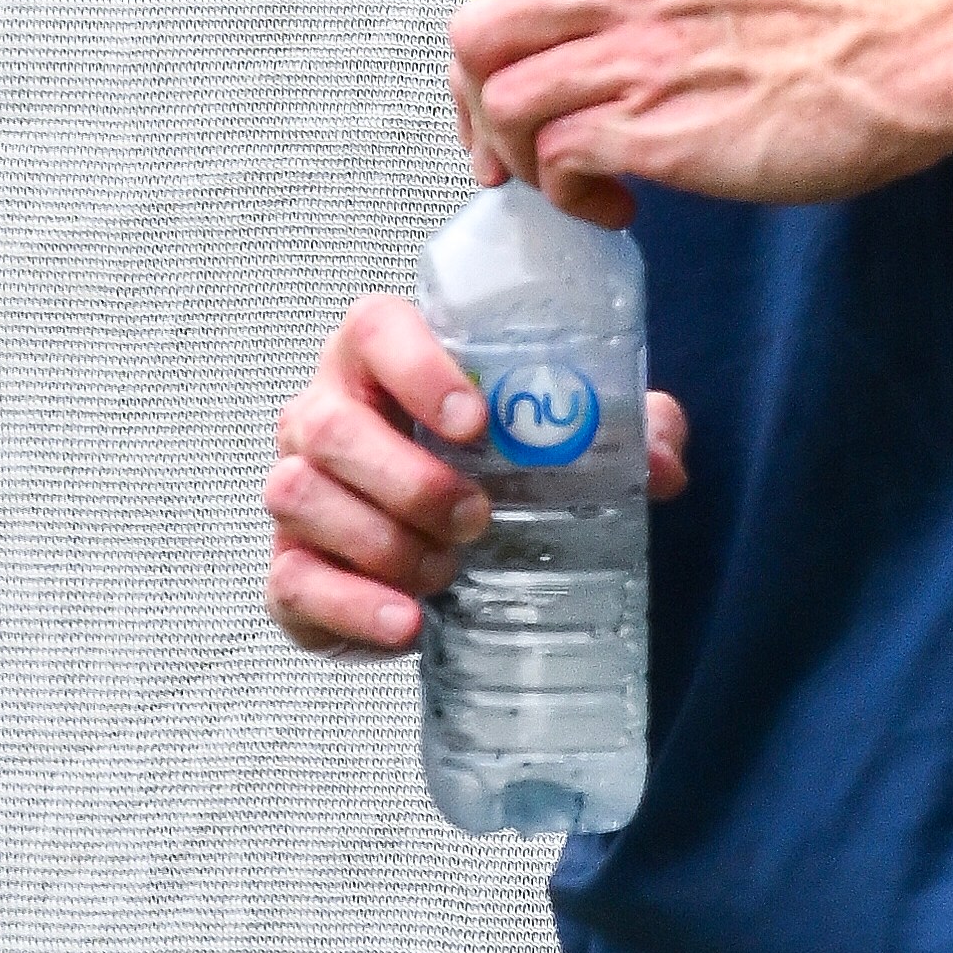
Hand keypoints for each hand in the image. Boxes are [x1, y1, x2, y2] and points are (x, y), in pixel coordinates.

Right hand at [264, 290, 688, 653]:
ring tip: (448, 570)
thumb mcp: (565, 435)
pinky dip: (352, 606)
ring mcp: (296, 489)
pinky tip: (408, 622)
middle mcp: (322, 413)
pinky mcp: (286, 567)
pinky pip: (292, 583)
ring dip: (382, 541)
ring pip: (300, 498)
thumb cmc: (497, 463)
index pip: (375, 329)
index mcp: (381, 357)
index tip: (476, 422)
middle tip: (477, 518)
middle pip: (330, 427)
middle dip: (408, 478)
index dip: (418, 368)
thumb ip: (626, 431)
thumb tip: (665, 464)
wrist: (445, 546)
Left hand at [451, 0, 952, 225]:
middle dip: (477, 111)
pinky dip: (568, 194)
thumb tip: (607, 35)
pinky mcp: (652, 122)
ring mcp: (631, 50)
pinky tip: (618, 206)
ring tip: (581, 187)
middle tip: (511, 158)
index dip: (497, 61)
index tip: (515, 105)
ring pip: (503, 104)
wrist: (917, 50)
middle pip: (479, 40)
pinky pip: (556, 158)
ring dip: (525, 160)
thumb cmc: (847, 19)